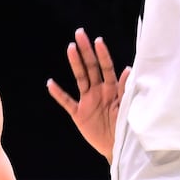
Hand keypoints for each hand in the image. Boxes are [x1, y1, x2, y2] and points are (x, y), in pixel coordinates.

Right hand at [45, 30, 128, 161]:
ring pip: (80, 78)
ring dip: (75, 63)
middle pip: (91, 67)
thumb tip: (128, 69)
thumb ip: (125, 90)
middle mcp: (99, 91)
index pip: (106, 68)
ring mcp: (88, 101)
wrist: (117, 147)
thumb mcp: (127, 108)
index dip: (102, 55)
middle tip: (80, 33)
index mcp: (112, 89)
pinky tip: (50, 83)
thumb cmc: (125, 126)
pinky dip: (58, 94)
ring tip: (70, 48)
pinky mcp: (79, 114)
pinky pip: (67, 102)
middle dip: (86, 51)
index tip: (98, 40)